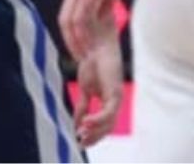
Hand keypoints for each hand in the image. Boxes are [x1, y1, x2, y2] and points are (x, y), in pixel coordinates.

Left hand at [59, 0, 136, 57]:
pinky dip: (85, 35)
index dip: (73, 33)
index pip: (69, 14)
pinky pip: (81, 19)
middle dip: (71, 41)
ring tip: (87, 56)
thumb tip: (105, 13)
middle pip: (64, 20)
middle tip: (81, 57)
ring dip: (77, 41)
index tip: (82, 47)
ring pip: (70, 23)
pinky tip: (93, 45)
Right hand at [73, 32, 123, 146]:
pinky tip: (85, 123)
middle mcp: (115, 101)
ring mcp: (116, 97)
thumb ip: (83, 106)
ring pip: (110, 122)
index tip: (80, 142)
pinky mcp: (114, 91)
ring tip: (82, 136)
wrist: (97, 48)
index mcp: (108, 101)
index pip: (105, 124)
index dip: (94, 135)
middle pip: (109, 126)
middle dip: (95, 137)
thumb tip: (77, 124)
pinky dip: (97, 120)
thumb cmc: (93, 66)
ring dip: (96, 131)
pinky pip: (108, 111)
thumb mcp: (85, 91)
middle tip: (81, 143)